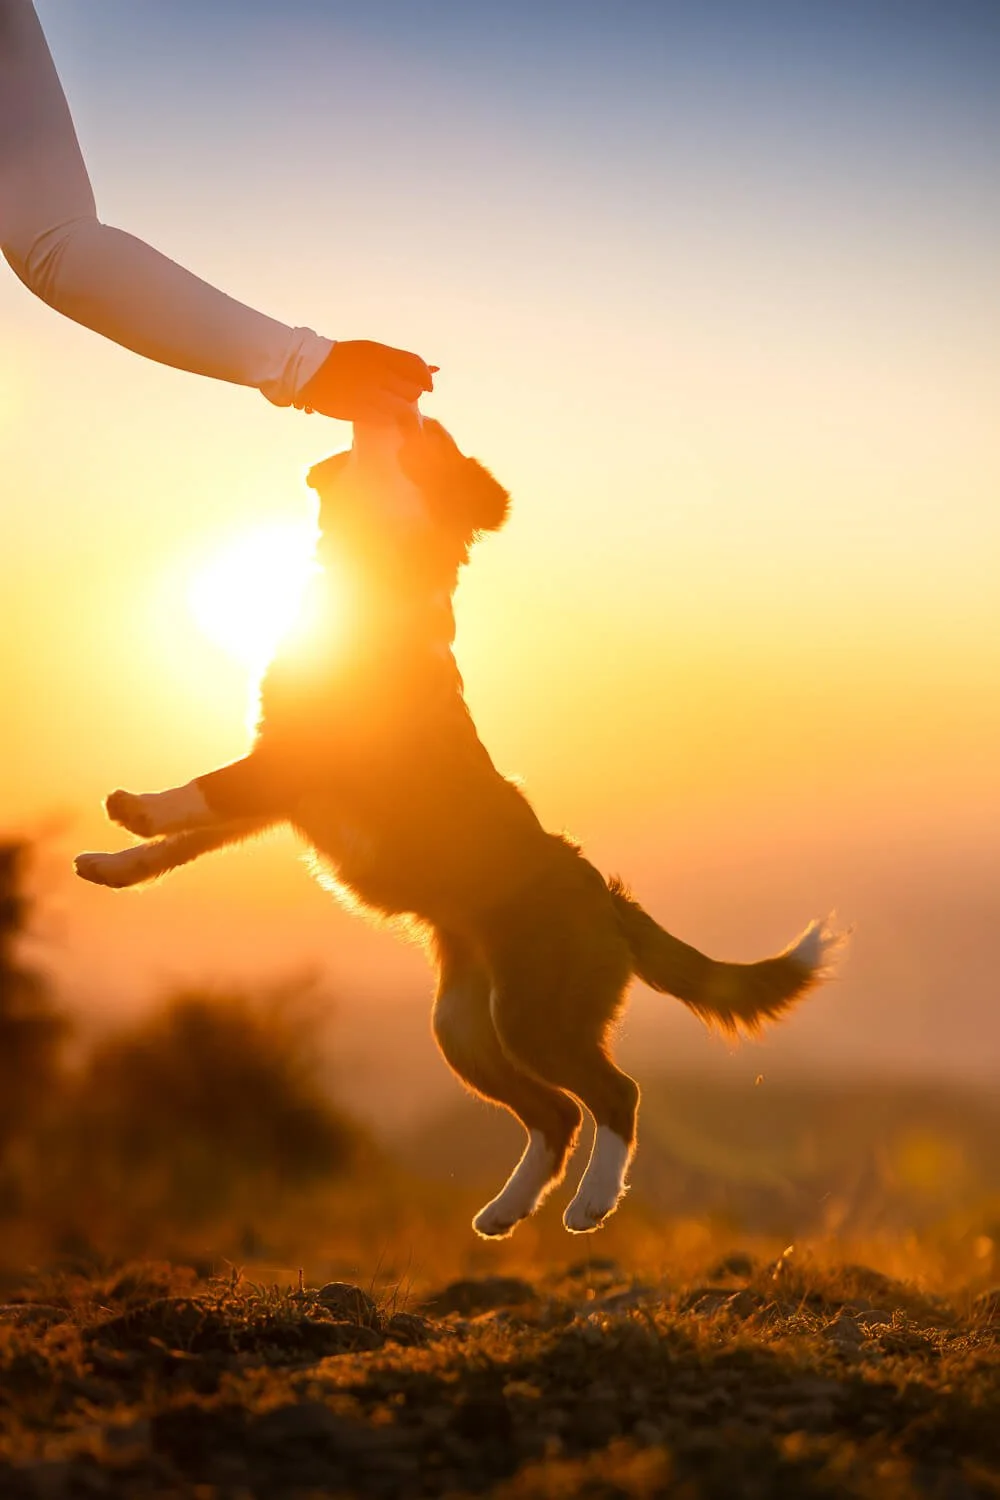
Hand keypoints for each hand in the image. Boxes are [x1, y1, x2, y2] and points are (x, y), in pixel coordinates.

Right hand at [294, 340, 435, 421]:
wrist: (308, 368)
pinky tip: (377, 413)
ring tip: (389, 407)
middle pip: (413, 390)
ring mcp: (368, 391)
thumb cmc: (343, 360)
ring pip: (403, 408)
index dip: (425, 378)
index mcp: (380, 353)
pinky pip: (386, 419)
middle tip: (400, 396)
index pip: (416, 366)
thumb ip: (401, 362)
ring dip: (402, 411)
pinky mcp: (359, 409)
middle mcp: (376, 371)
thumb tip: (435, 369)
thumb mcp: (371, 352)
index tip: (427, 386)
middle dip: (411, 395)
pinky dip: (387, 419)